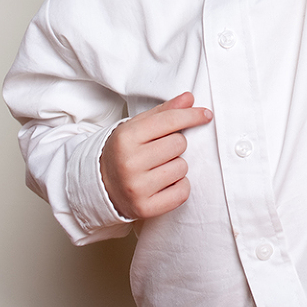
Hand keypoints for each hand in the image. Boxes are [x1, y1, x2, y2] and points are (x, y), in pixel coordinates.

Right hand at [100, 92, 212, 219]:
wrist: (101, 185)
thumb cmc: (125, 151)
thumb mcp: (138, 126)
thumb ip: (164, 111)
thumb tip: (189, 99)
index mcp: (126, 137)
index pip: (169, 120)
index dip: (192, 115)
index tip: (206, 114)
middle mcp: (129, 162)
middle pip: (179, 144)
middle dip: (176, 145)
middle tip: (161, 150)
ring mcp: (136, 187)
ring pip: (182, 168)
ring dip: (177, 166)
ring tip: (159, 168)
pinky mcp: (145, 208)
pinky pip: (182, 192)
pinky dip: (180, 187)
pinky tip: (165, 184)